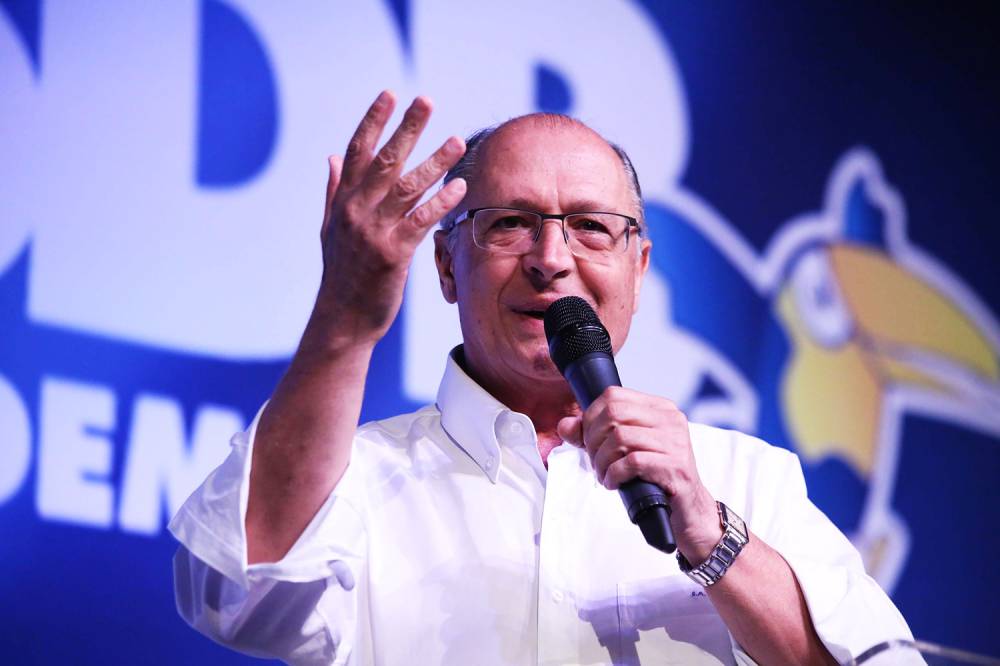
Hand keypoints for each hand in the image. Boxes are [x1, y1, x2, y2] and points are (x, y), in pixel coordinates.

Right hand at [315, 91, 466, 343]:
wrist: (342, 318)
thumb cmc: (341, 274)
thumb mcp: (330, 229)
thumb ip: (333, 191)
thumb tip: (330, 157)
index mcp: (342, 202)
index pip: (357, 151)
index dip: (373, 121)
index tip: (389, 95)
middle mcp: (355, 211)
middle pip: (384, 160)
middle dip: (406, 128)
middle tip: (425, 100)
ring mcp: (373, 232)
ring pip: (407, 187)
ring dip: (434, 162)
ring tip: (457, 141)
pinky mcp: (392, 254)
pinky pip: (420, 222)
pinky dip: (439, 203)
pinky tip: (458, 188)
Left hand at [557, 386, 722, 561]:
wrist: (687, 509)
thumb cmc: (653, 476)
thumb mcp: (623, 450)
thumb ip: (593, 435)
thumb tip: (565, 426)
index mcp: (660, 408)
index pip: (613, 395)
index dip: (591, 417)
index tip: (589, 441)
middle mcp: (671, 419)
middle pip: (613, 414)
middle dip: (594, 440)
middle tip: (595, 461)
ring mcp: (676, 442)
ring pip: (620, 437)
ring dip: (602, 461)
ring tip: (604, 475)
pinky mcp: (676, 467)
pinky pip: (632, 461)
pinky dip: (614, 474)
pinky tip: (614, 484)